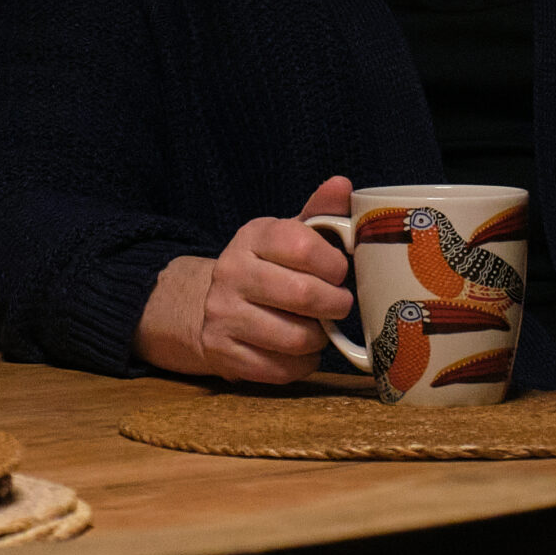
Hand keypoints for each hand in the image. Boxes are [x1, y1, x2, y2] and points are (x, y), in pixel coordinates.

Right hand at [134, 177, 354, 382]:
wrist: (212, 304)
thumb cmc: (267, 267)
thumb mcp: (288, 235)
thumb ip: (320, 213)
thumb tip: (343, 184)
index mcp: (251, 237)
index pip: (303, 245)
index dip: (334, 264)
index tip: (339, 271)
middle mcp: (231, 272)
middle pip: (303, 295)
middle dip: (335, 304)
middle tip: (338, 304)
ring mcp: (223, 315)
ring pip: (295, 338)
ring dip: (319, 337)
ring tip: (318, 327)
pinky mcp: (223, 353)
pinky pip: (282, 369)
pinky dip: (302, 364)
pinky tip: (299, 350)